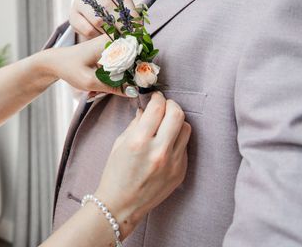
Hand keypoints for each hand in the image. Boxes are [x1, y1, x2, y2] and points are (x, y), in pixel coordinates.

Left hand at [44, 35, 129, 97]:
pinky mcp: (109, 51)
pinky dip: (114, 76)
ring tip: (101, 88)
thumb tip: (135, 91)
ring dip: (119, 78)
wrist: (55, 62)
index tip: (137, 85)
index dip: (140, 70)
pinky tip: (101, 84)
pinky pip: (120, 64)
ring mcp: (112, 44)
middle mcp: (113, 39)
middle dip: (127, 77)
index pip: (137, 53)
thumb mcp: (89, 81)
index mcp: (110, 42)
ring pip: (126, 63)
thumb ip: (113, 86)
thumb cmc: (70, 68)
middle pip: (133, 59)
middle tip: (117, 89)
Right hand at [70, 0, 136, 40]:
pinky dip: (97, 36)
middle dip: (120, 24)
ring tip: (117, 37)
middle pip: (107, 6)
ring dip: (109, 32)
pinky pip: (88, 29)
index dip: (130, 12)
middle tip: (128, 36)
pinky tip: (102, 36)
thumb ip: (130, 14)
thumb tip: (138, 25)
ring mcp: (78, 0)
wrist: (90, 15)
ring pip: (97, 20)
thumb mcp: (122, 6)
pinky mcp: (72, 16)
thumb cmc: (112, 9)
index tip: (137, 26)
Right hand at [94, 91, 190, 237]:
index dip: (157, 98)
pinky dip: (176, 140)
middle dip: (171, 105)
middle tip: (164, 106)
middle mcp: (159, 150)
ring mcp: (173, 163)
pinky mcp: (180, 172)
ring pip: (186, 129)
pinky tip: (166, 143)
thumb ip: (136, 124)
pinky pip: (184, 147)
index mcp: (139, 140)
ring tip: (166, 125)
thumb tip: (146, 109)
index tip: (155, 97)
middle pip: (177, 114)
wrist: (121, 205)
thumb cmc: (115, 173)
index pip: (157, 107)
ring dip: (176, 122)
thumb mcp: (120, 143)